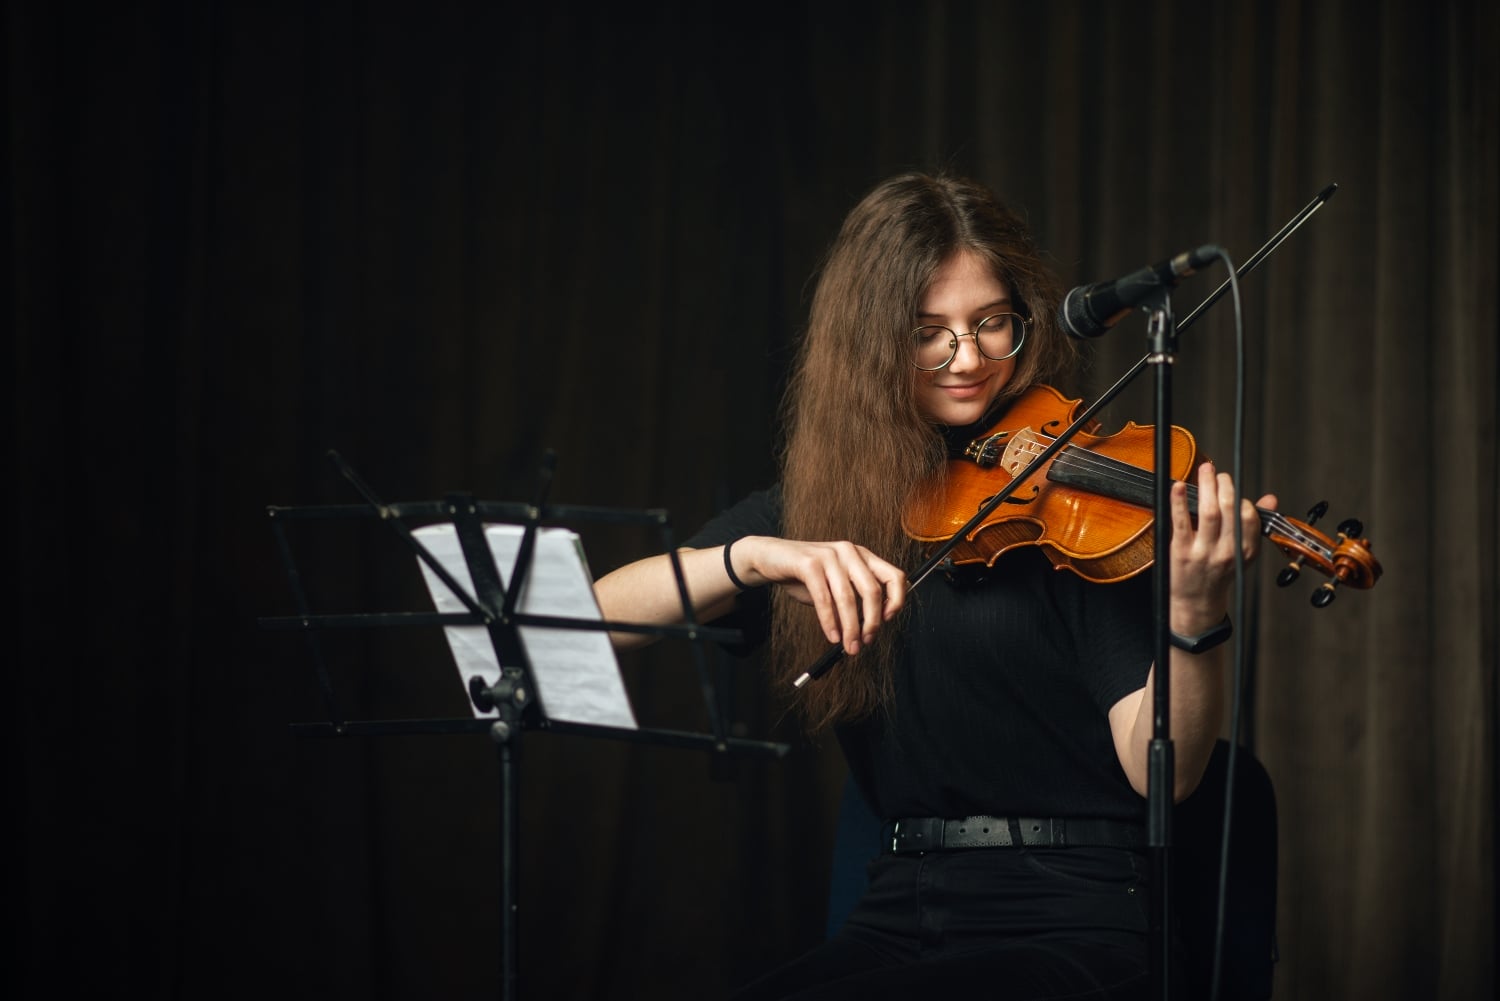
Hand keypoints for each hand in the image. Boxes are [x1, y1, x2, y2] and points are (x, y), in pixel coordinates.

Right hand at [730, 536, 906, 654]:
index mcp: (862, 556)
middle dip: (872, 622)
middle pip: (873, 591)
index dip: (897, 601)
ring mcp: (830, 555)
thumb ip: (854, 600)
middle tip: (865, 642)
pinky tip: (831, 635)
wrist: (770, 558)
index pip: (894, 576)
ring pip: (848, 598)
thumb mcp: (835, 585)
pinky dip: (829, 621)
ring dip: (850, 628)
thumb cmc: (805, 575)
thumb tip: (869, 629)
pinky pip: (824, 598)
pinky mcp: (809, 563)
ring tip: (849, 646)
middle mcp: (850, 552)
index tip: (887, 621)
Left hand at [1168, 462, 1276, 632]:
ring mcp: (1204, 552)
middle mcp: (1228, 551)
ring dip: (1207, 487)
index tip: (1230, 485)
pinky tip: (1177, 487)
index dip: (1240, 497)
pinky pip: (1181, 522)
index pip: (1249, 517)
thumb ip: (1254, 524)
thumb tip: (1270, 499)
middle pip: (1230, 510)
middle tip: (1217, 472)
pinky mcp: (1181, 553)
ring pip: (1209, 513)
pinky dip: (1179, 502)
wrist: (1197, 604)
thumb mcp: (1243, 552)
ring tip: (1205, 471)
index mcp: (1245, 550)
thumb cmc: (1218, 574)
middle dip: (1224, 486)